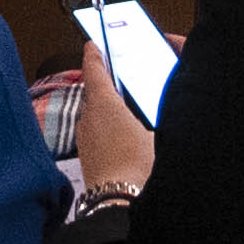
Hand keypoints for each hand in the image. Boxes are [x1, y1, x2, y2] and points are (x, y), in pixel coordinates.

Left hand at [70, 57, 160, 195]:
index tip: (94, 43)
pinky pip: (95, 131)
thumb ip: (155, 113)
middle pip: (95, 91)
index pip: (94, 68)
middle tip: (120, 76)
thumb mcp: (157, 132)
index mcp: (103, 102)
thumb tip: (159, 105)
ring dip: (107, 107)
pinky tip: (123, 137)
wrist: (117, 200)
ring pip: (95, 112)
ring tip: (127, 110)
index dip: (94, 53)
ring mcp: (84, 135)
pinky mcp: (86, 153)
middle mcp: (88, 115)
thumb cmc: (136, 165)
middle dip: (107, 83)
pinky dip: (106, 127)